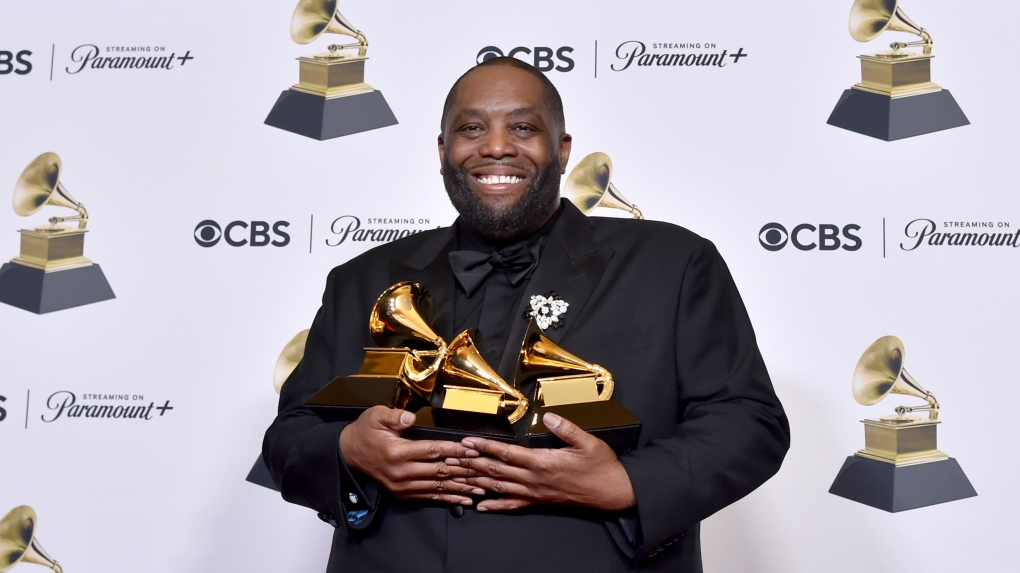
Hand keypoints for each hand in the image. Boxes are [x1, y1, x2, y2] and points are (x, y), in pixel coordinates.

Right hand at [339, 406, 484, 504]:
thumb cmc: (365, 431)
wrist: (350, 453)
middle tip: (485, 470)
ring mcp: (403, 486)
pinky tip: (464, 499)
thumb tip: (410, 417)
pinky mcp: (403, 493)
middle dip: (464, 471)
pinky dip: (448, 499)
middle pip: (440, 471)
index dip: (454, 450)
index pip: (432, 451)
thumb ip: (394, 416)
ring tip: (481, 487)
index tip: (472, 449)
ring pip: (438, 487)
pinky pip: (430, 497)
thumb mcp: (375, 416)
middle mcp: (401, 472)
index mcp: (397, 452)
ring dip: (461, 488)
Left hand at [447, 412, 635, 511]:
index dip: (485, 447)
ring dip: (476, 481)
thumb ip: (566, 428)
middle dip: (471, 464)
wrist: (612, 492)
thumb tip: (549, 415)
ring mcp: (535, 493)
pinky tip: (480, 506)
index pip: (506, 454)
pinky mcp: (539, 501)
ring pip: (499, 487)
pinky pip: (513, 505)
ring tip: (457, 477)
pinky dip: (495, 505)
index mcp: (542, 462)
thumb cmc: (601, 465)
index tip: (467, 441)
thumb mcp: (587, 442)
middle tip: (450, 459)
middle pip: (495, 471)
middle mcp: (534, 480)